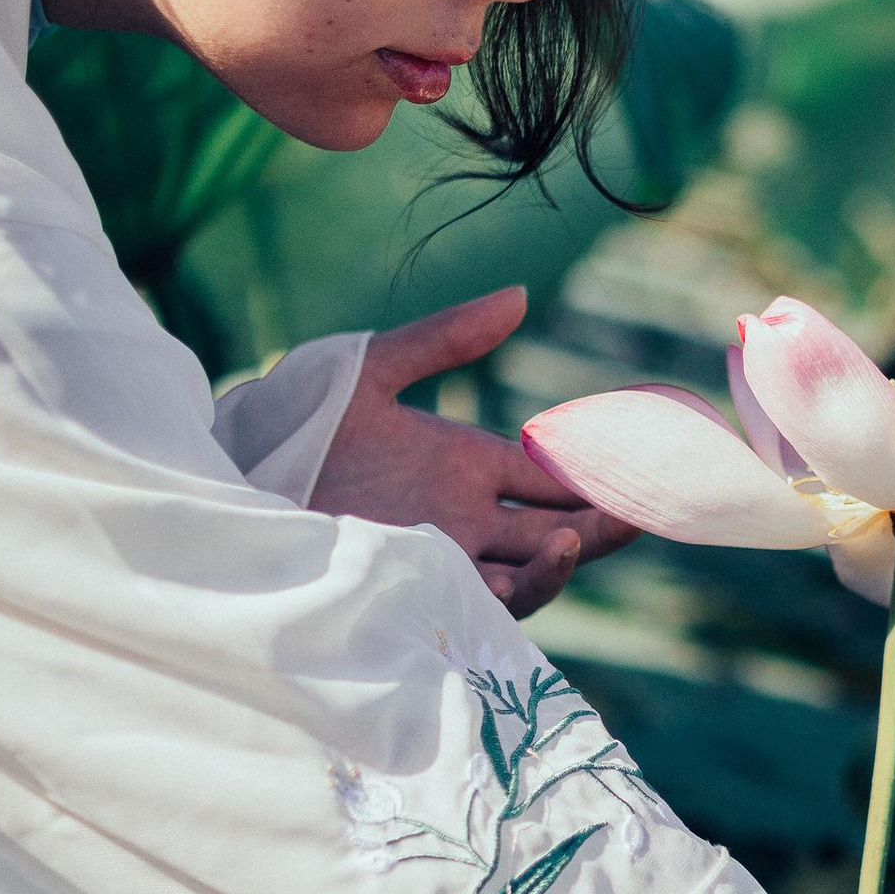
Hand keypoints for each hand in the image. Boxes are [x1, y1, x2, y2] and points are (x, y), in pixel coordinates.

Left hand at [308, 289, 635, 616]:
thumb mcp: (374, 370)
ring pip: (536, 567)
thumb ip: (447, 338)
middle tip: (660, 503)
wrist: (234, 484)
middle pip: (558, 524)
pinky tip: (558, 551)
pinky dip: (536, 582)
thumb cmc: (297, 424)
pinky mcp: (424, 585)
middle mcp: (465, 515)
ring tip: (603, 525)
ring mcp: (447, 554)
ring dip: (577, 551)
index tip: (651, 458)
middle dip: (609, 517)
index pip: (550, 473)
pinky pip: (496, 599)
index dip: (598, 468)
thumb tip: (521, 294)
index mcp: (464, 464)